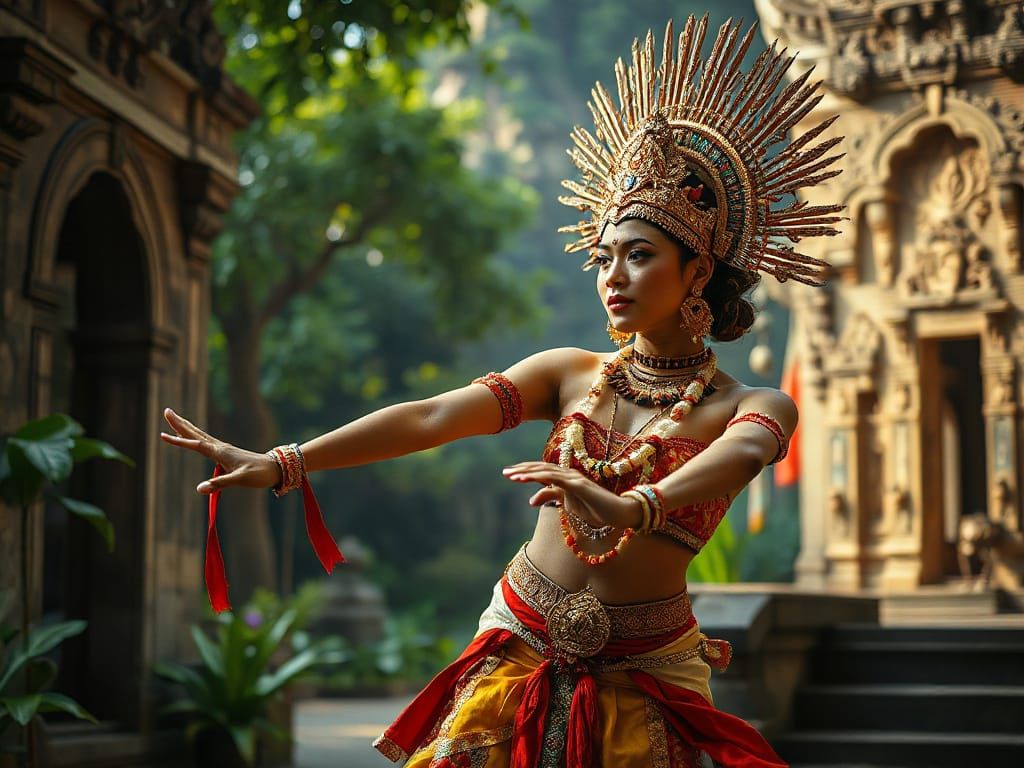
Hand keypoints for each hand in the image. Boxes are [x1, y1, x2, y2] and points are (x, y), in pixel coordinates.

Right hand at [160, 408, 281, 494]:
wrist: (275, 468)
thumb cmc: (259, 474)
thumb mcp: (240, 480)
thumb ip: (219, 484)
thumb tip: (200, 489)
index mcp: (221, 452)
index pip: (195, 445)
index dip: (179, 441)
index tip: (163, 435)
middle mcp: (220, 448)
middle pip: (196, 433)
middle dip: (180, 423)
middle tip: (166, 411)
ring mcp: (223, 449)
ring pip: (200, 436)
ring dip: (187, 428)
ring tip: (175, 420)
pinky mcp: (227, 453)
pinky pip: (206, 442)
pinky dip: (196, 437)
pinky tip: (195, 438)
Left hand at [502, 461, 642, 529]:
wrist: (618, 514)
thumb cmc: (595, 509)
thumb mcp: (568, 505)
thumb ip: (551, 497)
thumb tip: (530, 500)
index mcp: (565, 479)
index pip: (541, 472)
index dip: (525, 472)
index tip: (509, 475)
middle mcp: (568, 475)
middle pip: (540, 468)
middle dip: (522, 470)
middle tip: (505, 472)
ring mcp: (573, 478)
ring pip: (545, 471)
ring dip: (527, 472)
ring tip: (512, 476)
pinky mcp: (578, 484)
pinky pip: (555, 478)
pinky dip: (540, 477)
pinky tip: (527, 479)